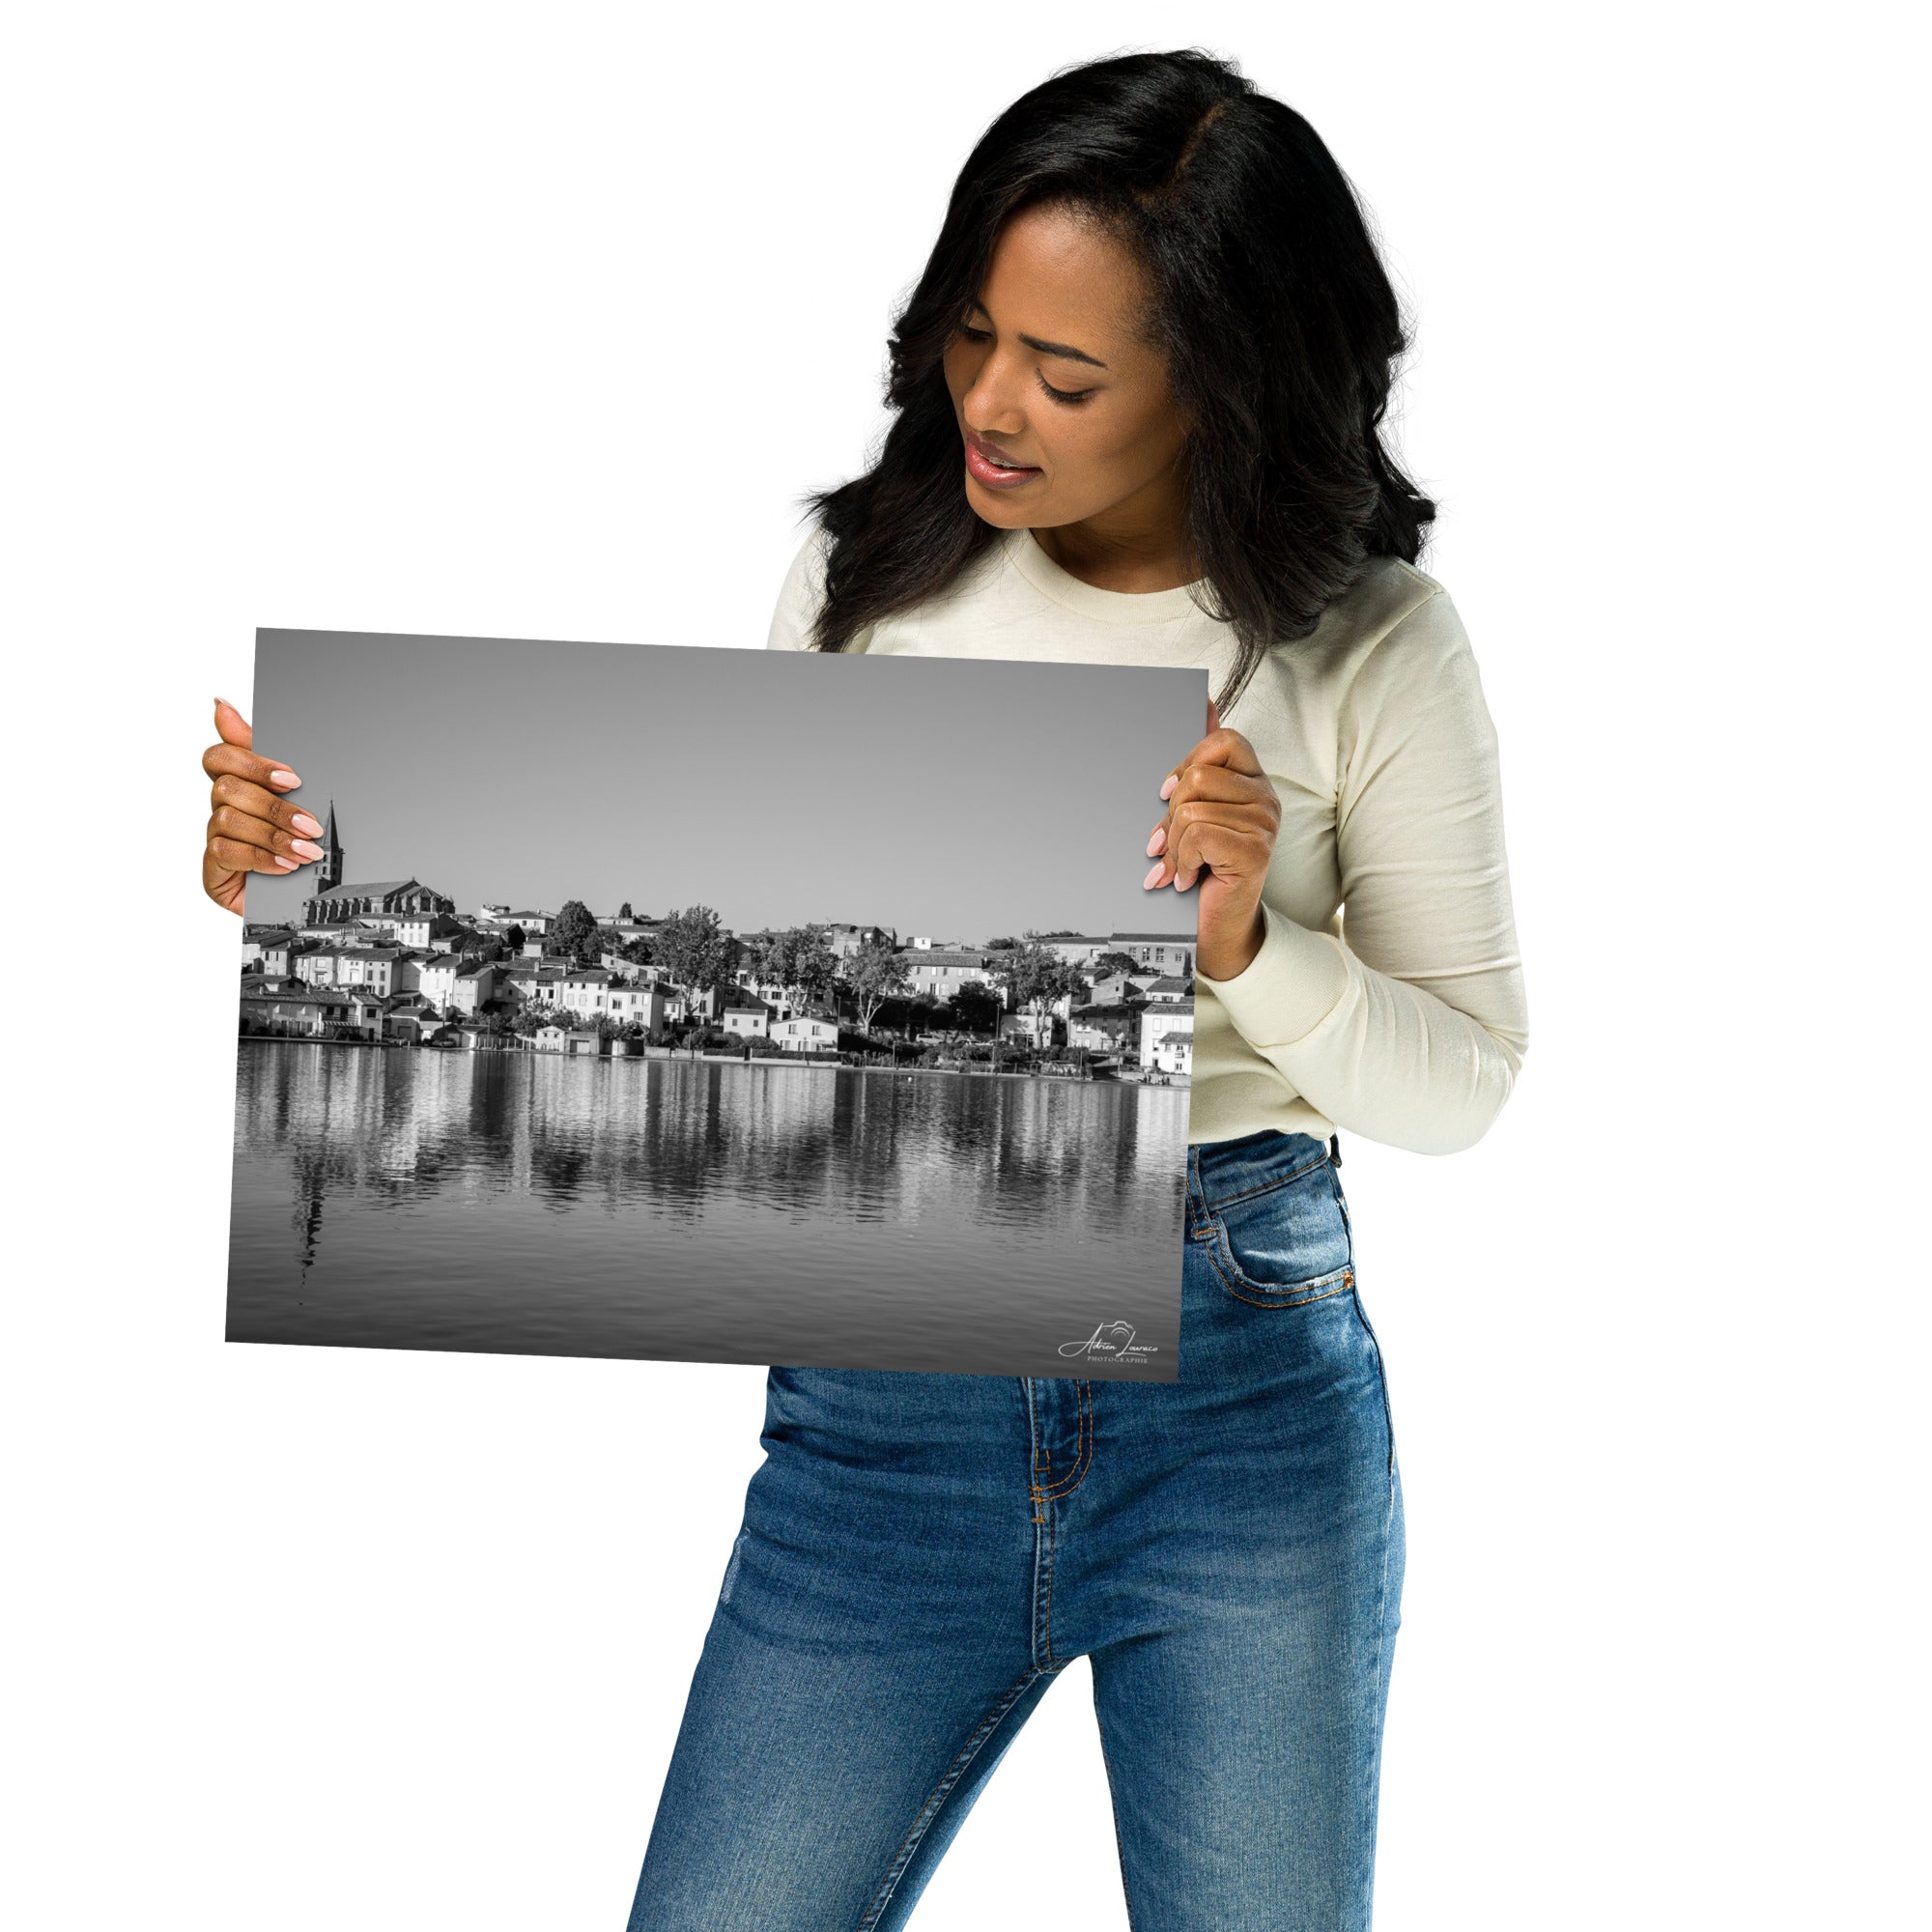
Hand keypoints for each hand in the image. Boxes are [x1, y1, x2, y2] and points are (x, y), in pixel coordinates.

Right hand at [201, 698, 323, 915]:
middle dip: (274, 807)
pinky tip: (287, 866)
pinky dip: (261, 858)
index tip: (292, 778)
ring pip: (228, 820)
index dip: (252, 763)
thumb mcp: (299, 794)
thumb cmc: (303, 839)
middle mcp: (222, 808)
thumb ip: (266, 751)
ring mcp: (215, 839)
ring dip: (272, 835)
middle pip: (227, 789)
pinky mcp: (213, 871)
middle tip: (311, 824)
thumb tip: (219, 704)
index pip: (220, 757)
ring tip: (307, 851)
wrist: (312, 895)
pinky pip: (225, 853)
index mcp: (239, 783)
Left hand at [1143, 696, 1279, 980]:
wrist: (1215, 928)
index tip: (1166, 794)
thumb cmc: (1201, 869)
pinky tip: (1185, 878)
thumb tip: (1203, 702)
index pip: (1223, 740)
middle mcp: (1266, 797)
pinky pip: (1198, 834)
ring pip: (1192, 808)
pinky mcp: (1256, 849)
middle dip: (1170, 813)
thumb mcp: (1193, 812)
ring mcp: (1265, 822)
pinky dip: (1180, 860)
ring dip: (1173, 845)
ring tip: (1177, 865)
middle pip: (1200, 775)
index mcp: (1251, 781)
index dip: (1187, 762)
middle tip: (1166, 843)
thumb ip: (1199, 763)